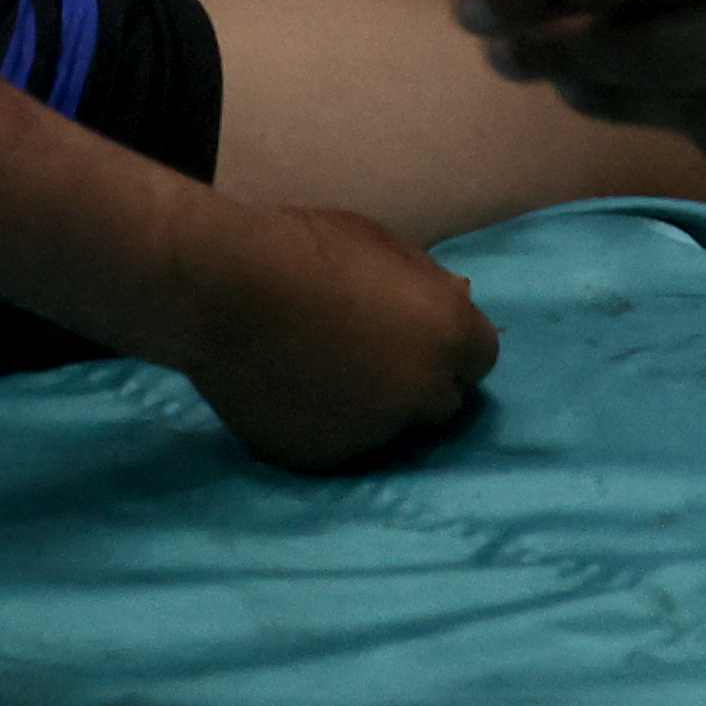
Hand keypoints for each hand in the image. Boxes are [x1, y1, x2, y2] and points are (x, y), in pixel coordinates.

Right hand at [178, 205, 501, 472]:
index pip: (480, 359)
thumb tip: (455, 300)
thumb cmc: (307, 250)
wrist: (225, 291)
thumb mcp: (384, 246)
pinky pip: (338, 444)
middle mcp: (421, 394)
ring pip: (389, 428)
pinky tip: (295, 392)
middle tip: (375, 356)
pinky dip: (326, 425)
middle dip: (420, 382)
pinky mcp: (323, 460)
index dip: (451, 346)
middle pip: (442, 402)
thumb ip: (426, 286)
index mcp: (447, 335)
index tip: (421, 334)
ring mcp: (373, 434)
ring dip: (373, 406)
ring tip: (325, 372)